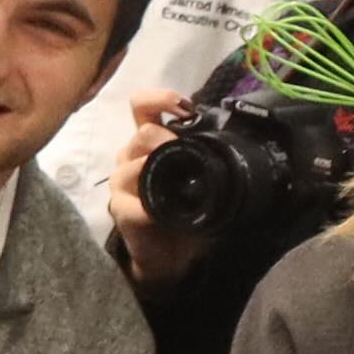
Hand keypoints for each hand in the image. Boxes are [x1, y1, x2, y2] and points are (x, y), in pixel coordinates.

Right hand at [102, 90, 205, 289]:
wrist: (171, 254)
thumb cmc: (186, 210)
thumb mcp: (202, 178)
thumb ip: (208, 158)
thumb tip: (234, 142)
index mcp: (150, 142)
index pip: (143, 105)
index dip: (161, 99)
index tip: (185, 108)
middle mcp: (132, 155)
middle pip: (142, 131)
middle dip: (166, 138)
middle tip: (186, 153)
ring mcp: (122, 181)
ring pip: (132, 162)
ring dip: (155, 169)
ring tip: (175, 186)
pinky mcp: (119, 209)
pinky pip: (130, 204)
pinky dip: (147, 209)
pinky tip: (158, 216)